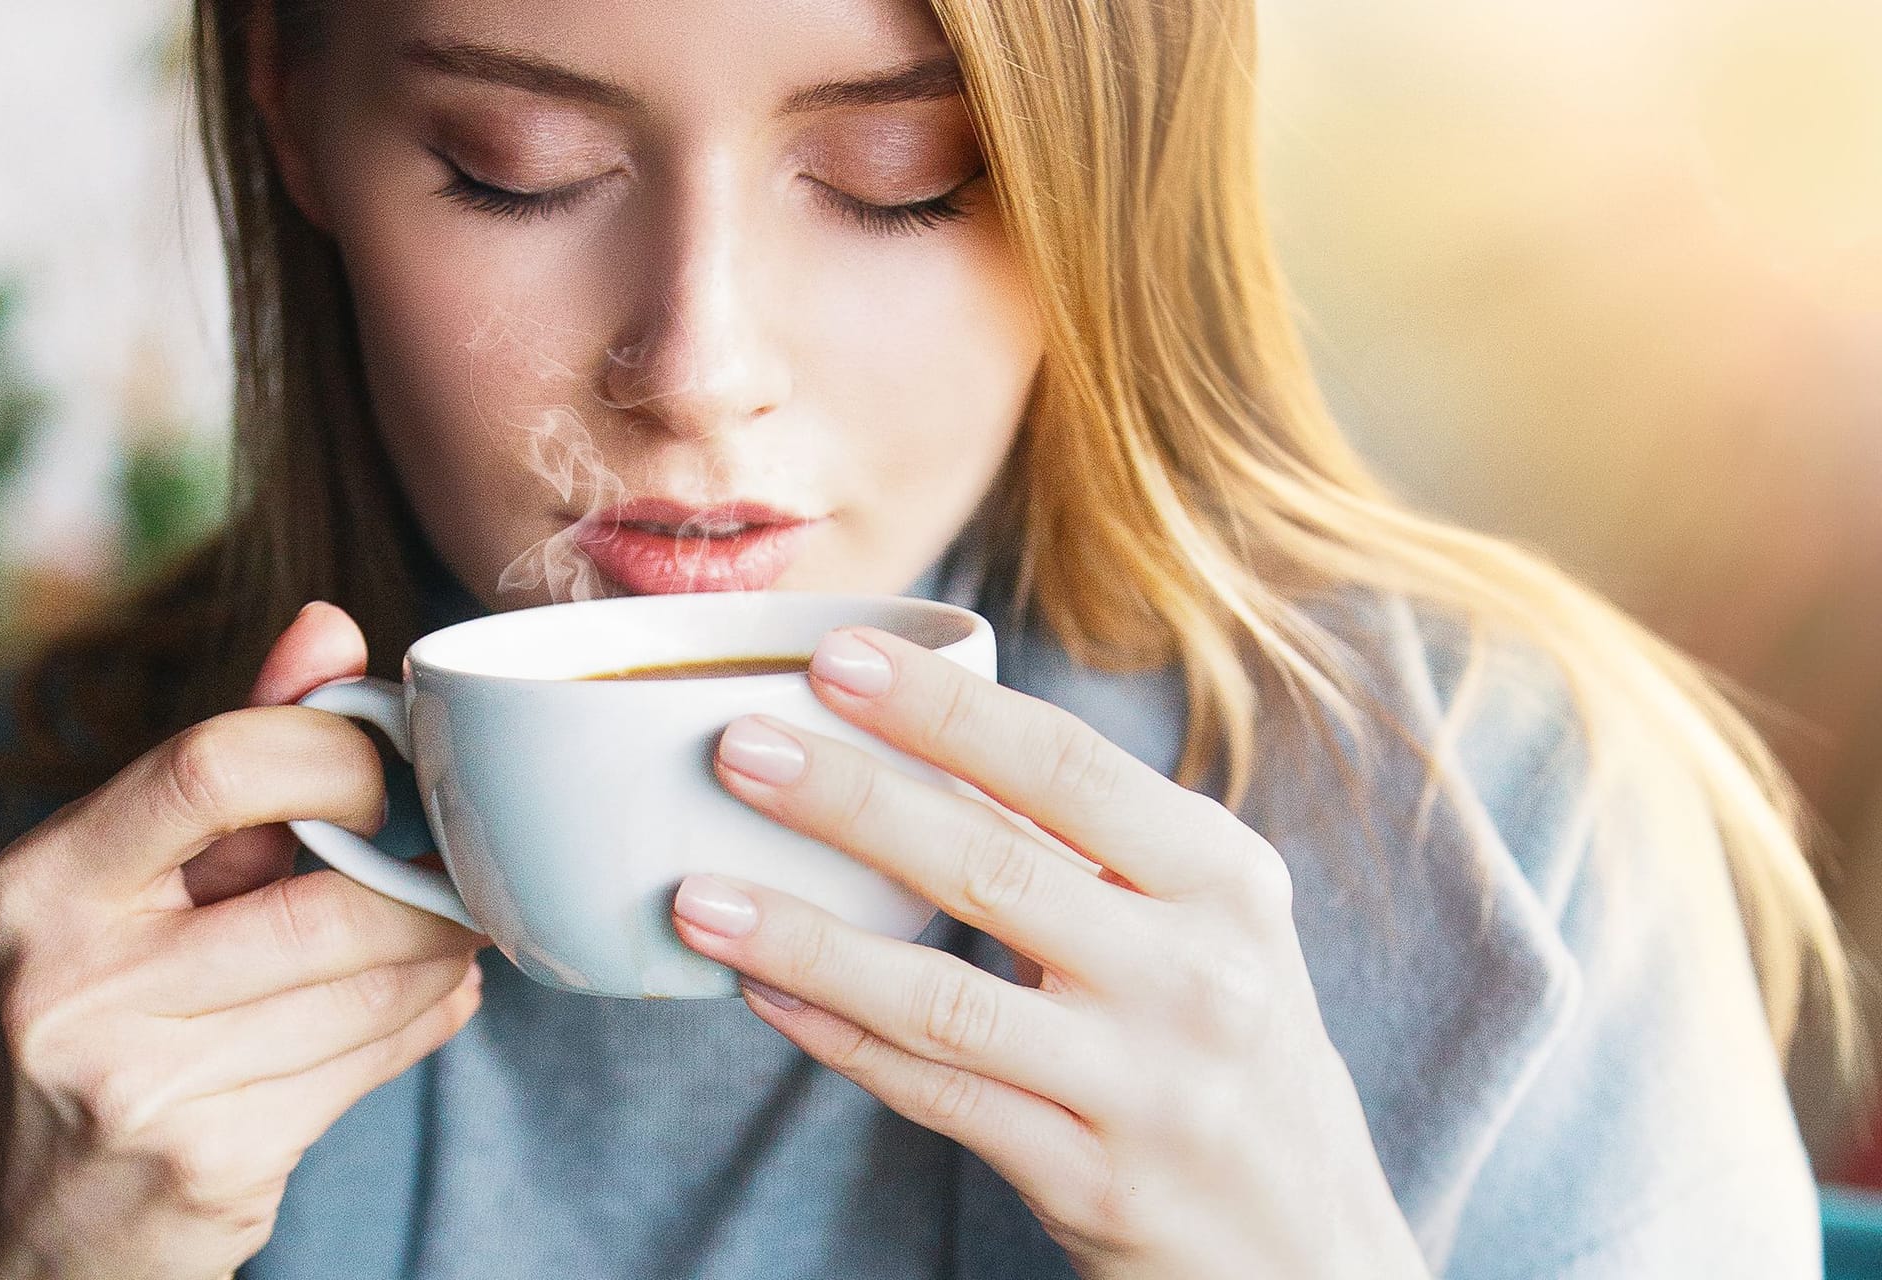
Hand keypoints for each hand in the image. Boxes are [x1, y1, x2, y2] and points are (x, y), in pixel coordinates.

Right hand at [0, 604, 486, 1279]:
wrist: (62, 1220)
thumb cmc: (124, 1006)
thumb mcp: (147, 872)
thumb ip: (239, 743)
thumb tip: (329, 625)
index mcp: (50, 878)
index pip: (218, 764)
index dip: (340, 757)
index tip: (385, 777)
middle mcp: (72, 979)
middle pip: (328, 900)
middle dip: (426, 886)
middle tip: (460, 871)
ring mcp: (138, 1083)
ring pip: (374, 985)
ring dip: (444, 955)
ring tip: (443, 935)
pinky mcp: (212, 1160)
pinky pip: (381, 1058)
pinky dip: (430, 1016)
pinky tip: (421, 1000)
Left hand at [672, 628, 1428, 1279]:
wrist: (1307, 1241)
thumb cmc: (1227, 1038)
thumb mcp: (1205, 921)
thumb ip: (1092, 839)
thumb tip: (924, 735)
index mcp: (1223, 876)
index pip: (1065, 766)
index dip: (942, 709)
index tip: (836, 656)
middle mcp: (1197, 973)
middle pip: (991, 864)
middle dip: (849, 799)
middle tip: (737, 750)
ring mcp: (1144, 1084)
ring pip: (942, 995)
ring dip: (806, 939)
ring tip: (698, 894)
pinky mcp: (1090, 1179)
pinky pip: (936, 1094)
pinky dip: (838, 1039)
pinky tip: (762, 994)